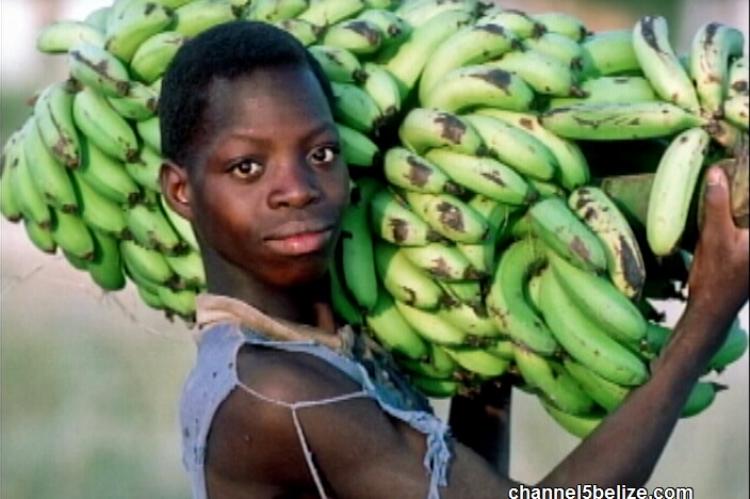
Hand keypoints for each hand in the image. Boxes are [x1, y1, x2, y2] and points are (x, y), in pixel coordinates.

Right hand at [687, 167, 748, 320]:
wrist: (712, 306)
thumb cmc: (717, 275)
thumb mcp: (714, 236)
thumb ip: (717, 204)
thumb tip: (717, 171)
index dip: (746, 179)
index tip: (739, 161)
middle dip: (742, 189)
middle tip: (726, 171)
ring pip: (747, 214)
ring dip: (738, 200)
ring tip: (723, 180)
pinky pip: (744, 221)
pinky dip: (736, 211)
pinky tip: (724, 201)